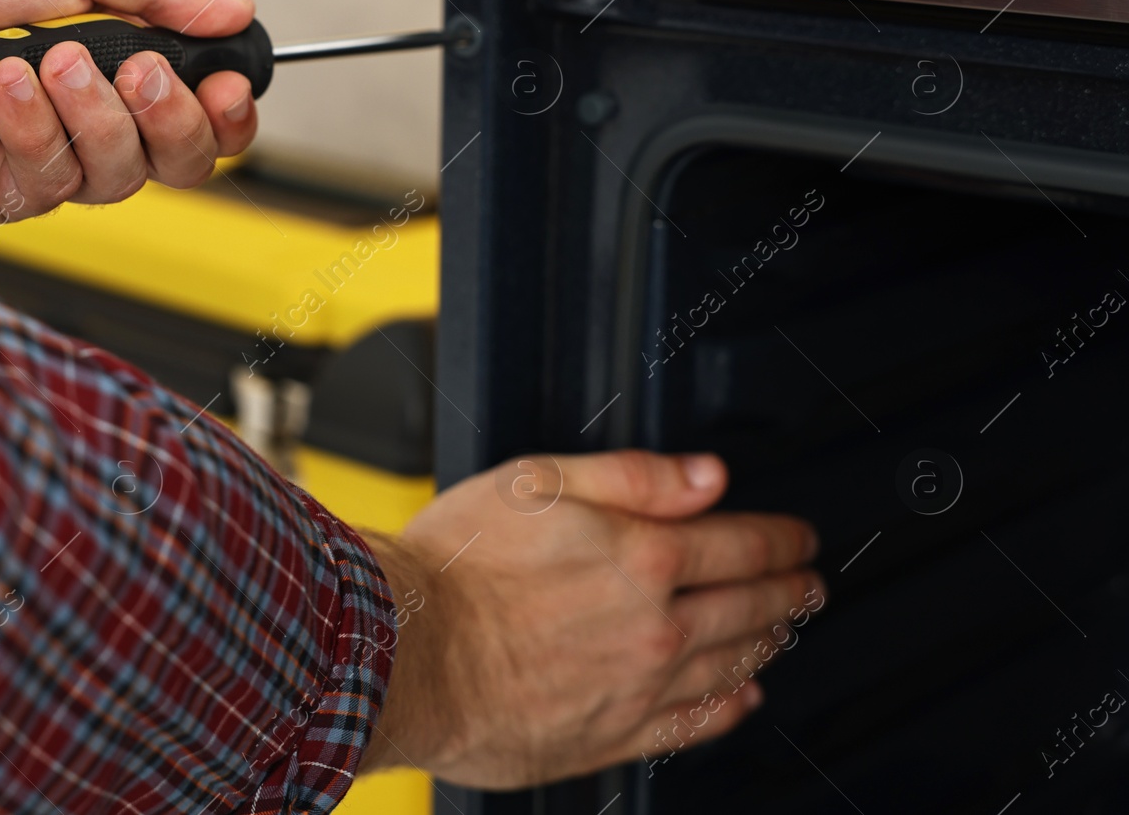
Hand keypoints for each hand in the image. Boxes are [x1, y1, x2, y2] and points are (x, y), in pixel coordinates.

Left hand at [0, 0, 258, 222]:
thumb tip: (234, 11)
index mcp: (113, 49)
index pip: (198, 104)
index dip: (225, 107)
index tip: (226, 82)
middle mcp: (85, 110)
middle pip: (180, 157)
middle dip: (176, 119)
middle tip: (145, 76)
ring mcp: (43, 154)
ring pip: (123, 176)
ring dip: (97, 117)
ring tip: (51, 60)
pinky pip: (52, 183)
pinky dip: (35, 130)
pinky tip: (0, 85)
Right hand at [362, 450, 823, 788]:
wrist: (403, 651)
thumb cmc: (454, 567)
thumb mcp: (536, 482)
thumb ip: (630, 478)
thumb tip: (704, 477)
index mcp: (642, 557)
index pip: (741, 544)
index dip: (782, 538)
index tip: (799, 536)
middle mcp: (653, 627)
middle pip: (749, 607)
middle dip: (789, 590)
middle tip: (809, 583)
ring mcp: (636, 688)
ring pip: (730, 665)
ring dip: (769, 642)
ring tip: (785, 630)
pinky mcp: (607, 735)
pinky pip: (690, 724)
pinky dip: (727, 708)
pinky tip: (742, 697)